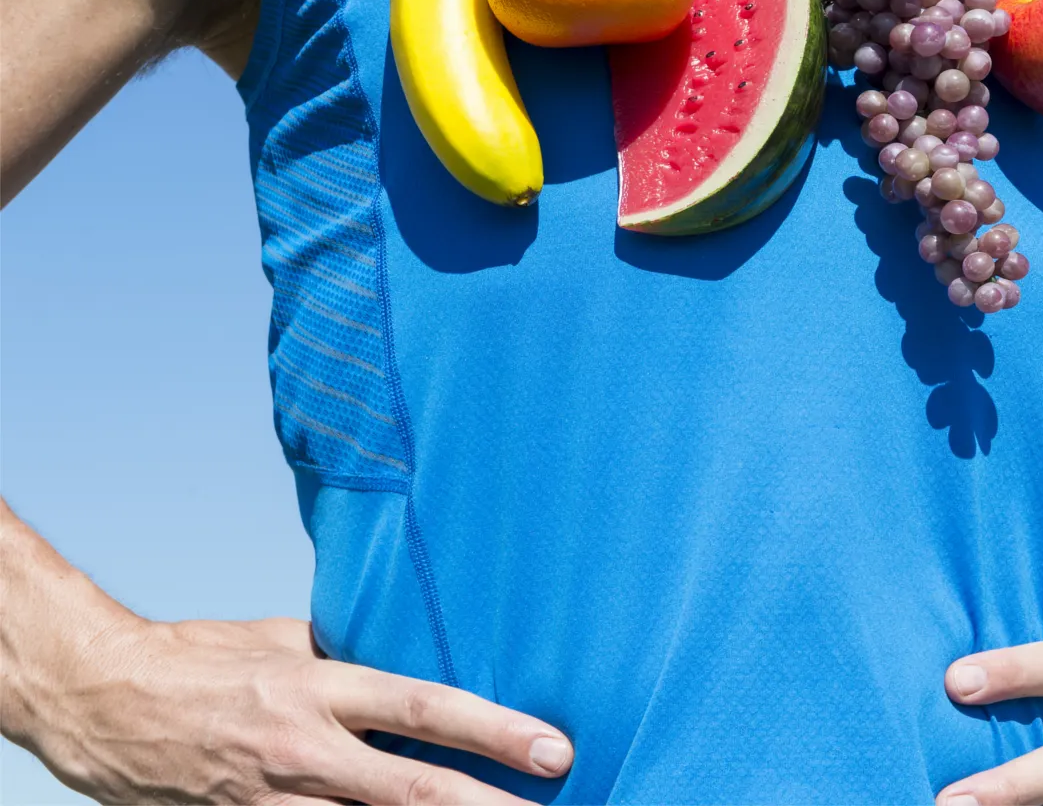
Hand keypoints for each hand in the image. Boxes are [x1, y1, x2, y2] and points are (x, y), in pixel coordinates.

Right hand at [13, 615, 571, 803]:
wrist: (103, 699)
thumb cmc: (201, 658)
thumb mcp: (286, 639)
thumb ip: (352, 659)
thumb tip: (414, 658)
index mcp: (320, 686)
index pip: (425, 709)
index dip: (494, 731)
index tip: (553, 749)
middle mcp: (305, 749)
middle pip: (413, 791)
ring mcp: (273, 801)